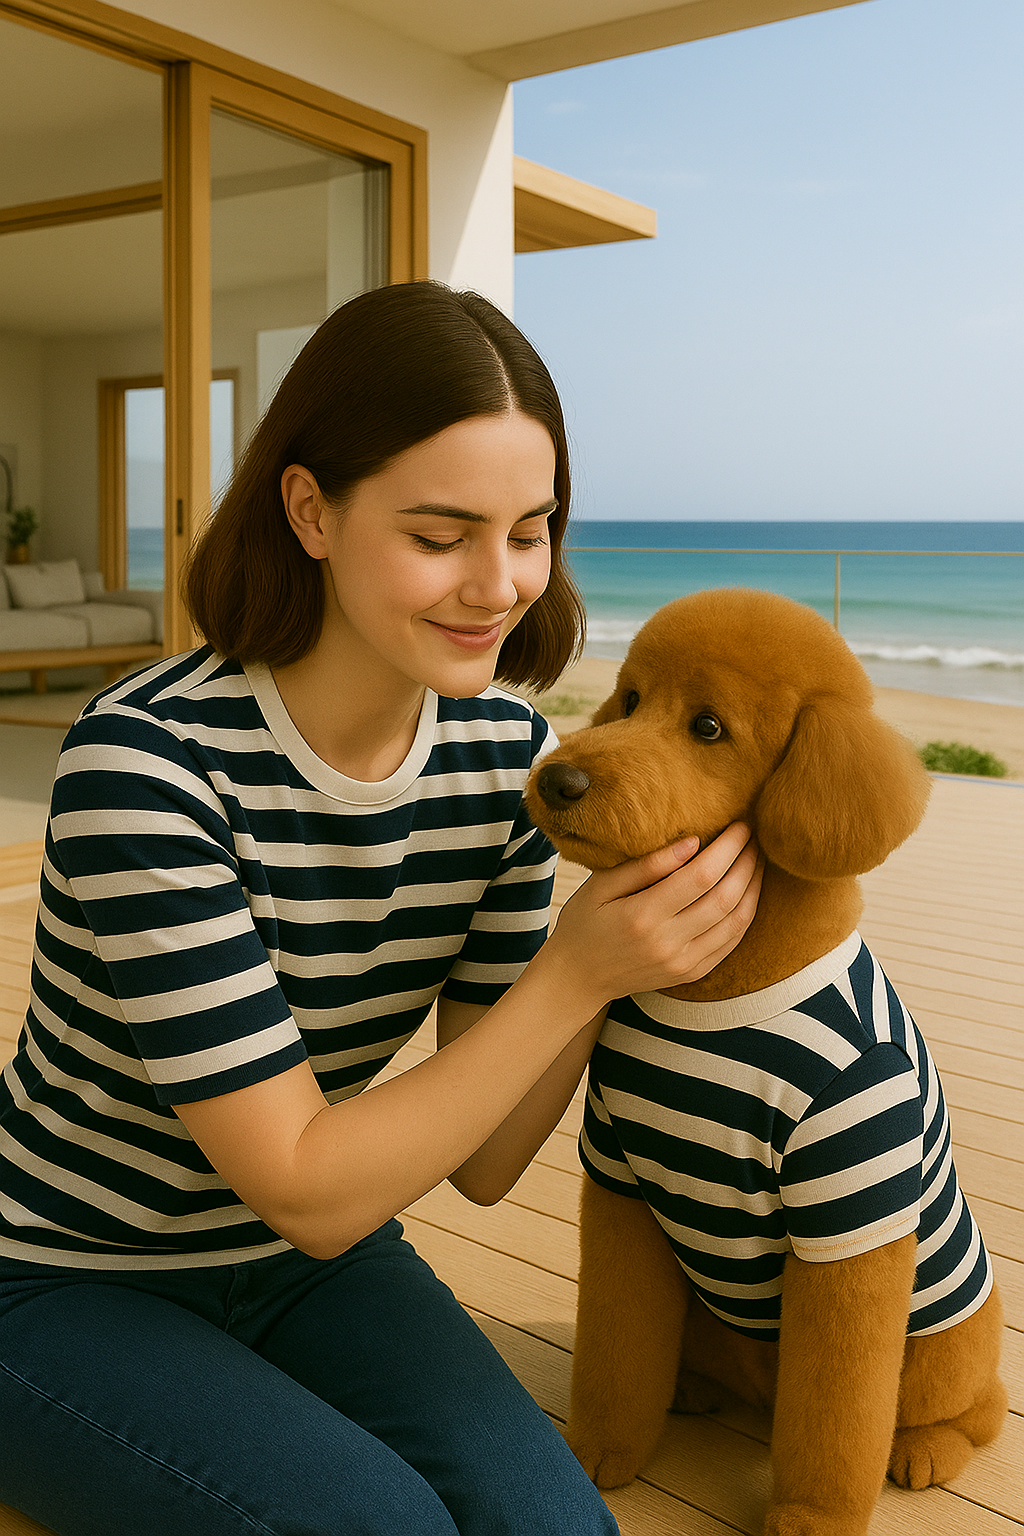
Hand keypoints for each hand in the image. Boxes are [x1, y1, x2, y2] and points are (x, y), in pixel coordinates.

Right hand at [547, 823, 761, 1007]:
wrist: (578, 978)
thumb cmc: (584, 923)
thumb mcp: (600, 886)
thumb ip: (645, 865)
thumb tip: (692, 841)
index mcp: (642, 916)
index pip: (700, 876)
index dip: (727, 847)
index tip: (739, 825)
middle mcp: (668, 943)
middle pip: (725, 897)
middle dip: (746, 862)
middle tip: (754, 835)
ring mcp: (683, 963)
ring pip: (737, 921)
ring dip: (754, 886)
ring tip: (757, 859)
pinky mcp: (692, 973)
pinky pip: (732, 942)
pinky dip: (746, 913)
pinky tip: (748, 891)